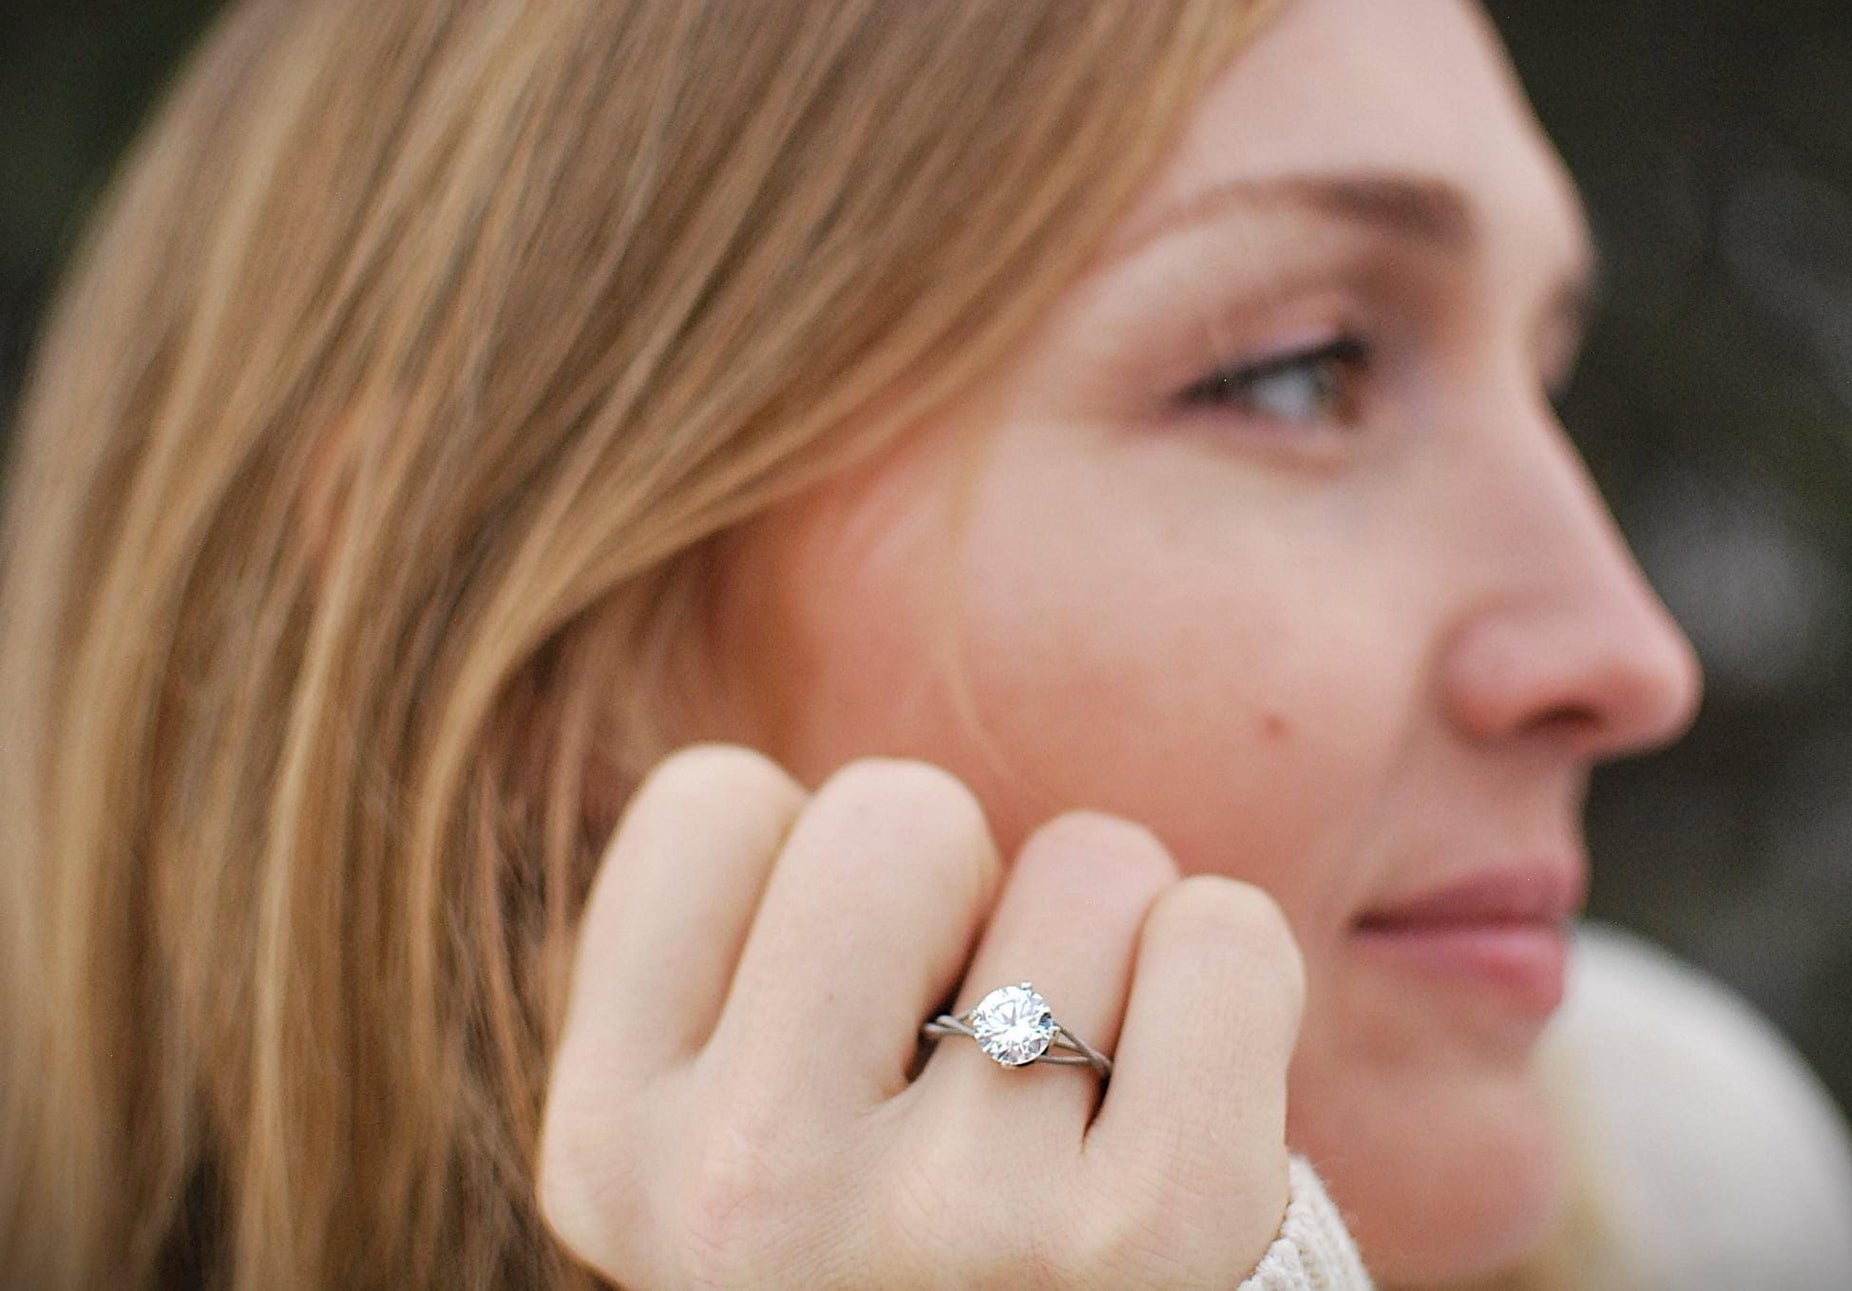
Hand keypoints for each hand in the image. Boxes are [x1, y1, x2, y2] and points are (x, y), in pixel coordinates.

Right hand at [536, 744, 1306, 1288]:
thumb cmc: (923, 1248)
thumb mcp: (748, 1128)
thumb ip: (740, 959)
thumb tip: (760, 633)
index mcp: (610, 1152)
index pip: (714, 800)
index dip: (815, 875)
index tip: (855, 1010)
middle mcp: (739, 1198)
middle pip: (898, 809)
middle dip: (970, 892)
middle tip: (985, 1051)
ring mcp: (948, 1223)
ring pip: (1082, 861)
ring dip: (1107, 950)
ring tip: (1087, 1104)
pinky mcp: (1149, 1240)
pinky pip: (1221, 932)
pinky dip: (1229, 981)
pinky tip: (1185, 1108)